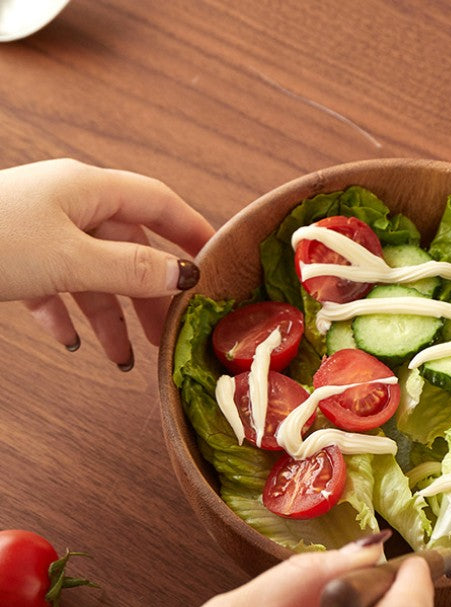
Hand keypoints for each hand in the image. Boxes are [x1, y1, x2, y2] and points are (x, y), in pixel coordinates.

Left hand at [0, 159, 213, 366]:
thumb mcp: (72, 258)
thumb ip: (132, 268)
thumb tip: (184, 275)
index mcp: (88, 190)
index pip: (158, 203)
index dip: (192, 230)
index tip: (216, 262)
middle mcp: (69, 206)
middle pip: (129, 248)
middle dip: (150, 294)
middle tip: (170, 332)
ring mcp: (41, 231)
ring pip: (94, 275)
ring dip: (110, 316)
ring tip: (123, 357)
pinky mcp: (16, 257)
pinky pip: (56, 287)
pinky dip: (69, 315)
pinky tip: (73, 341)